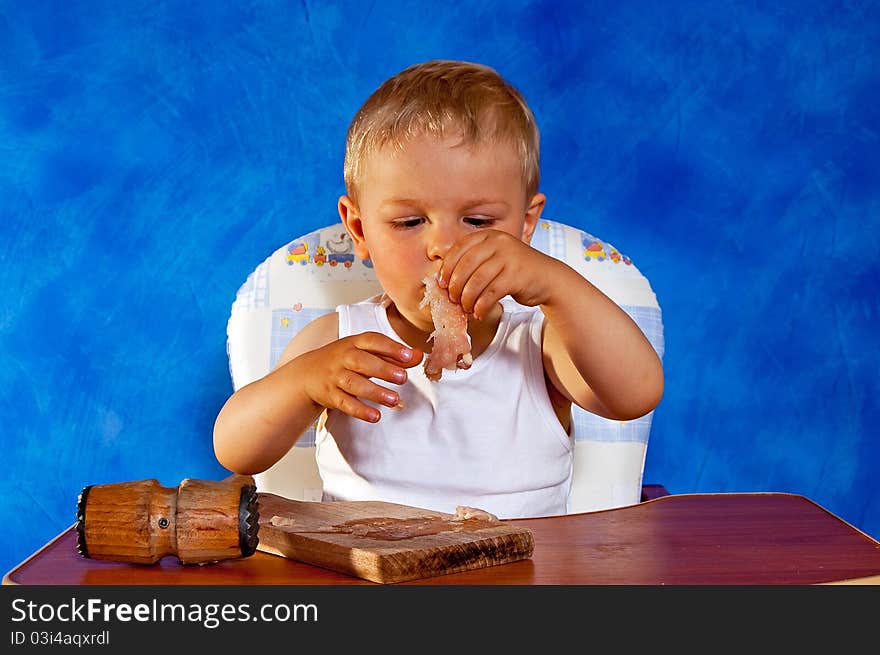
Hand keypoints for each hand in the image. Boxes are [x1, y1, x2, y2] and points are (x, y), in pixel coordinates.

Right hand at [298, 332, 422, 422]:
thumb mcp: (365, 352)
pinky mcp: (331, 396)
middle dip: (383, 369)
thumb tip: (419, 356)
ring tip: (395, 400)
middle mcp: (343, 358)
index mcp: (354, 343)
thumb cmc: (345, 360)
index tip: (409, 355)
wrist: (308, 374)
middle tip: (402, 378)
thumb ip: (393, 355)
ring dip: (375, 392)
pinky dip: (360, 410)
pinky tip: (375, 416)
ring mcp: (335, 377)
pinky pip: (346, 403)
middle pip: (362, 362)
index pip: (373, 341)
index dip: (391, 347)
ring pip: (355, 384)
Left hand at [437, 229, 560, 318]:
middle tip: (454, 300)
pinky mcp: (516, 275)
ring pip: (477, 281)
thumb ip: (473, 262)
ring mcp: (508, 257)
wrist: (547, 278)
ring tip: (466, 308)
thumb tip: (444, 281)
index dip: (447, 268)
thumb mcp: (493, 258)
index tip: (442, 284)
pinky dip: (481, 306)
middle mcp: (498, 243)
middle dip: (456, 286)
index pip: (459, 249)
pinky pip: (490, 293)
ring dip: (467, 299)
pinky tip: (479, 313)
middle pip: (465, 266)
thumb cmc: (515, 271)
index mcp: (488, 236)